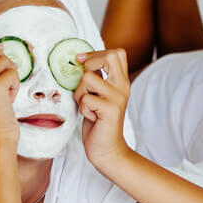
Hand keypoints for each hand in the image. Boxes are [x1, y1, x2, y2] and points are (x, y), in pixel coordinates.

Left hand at [74, 48, 131, 166]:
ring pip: (88, 78)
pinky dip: (82, 108)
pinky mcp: (111, 110)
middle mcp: (123, 86)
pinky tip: (90, 116)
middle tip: (85, 83)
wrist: (108, 149)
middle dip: (89, 65)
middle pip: (109, 57)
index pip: (116, 53)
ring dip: (80, 92)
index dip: (96, 54)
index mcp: (121, 81)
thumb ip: (96, 77)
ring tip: (87, 105)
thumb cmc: (99, 121)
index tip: (82, 62)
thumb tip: (81, 59)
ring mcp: (118, 98)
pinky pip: (86, 98)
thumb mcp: (99, 95)